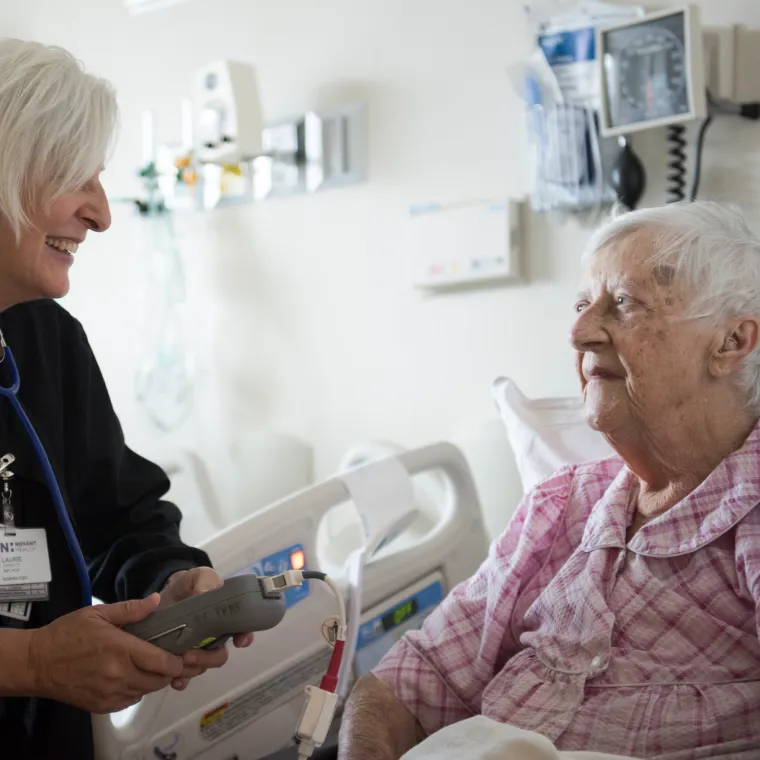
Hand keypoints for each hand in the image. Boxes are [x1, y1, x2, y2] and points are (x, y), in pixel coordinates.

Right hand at [28, 594, 183, 713]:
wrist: (37, 663)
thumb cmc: (67, 633)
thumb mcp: (98, 613)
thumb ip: (131, 609)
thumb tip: (157, 600)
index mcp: (121, 650)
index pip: (161, 662)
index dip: (177, 661)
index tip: (183, 654)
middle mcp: (118, 675)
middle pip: (158, 680)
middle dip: (168, 671)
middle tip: (170, 659)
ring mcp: (110, 693)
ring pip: (145, 691)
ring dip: (153, 681)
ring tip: (152, 667)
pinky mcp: (101, 706)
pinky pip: (129, 701)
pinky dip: (136, 690)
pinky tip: (132, 677)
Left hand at [160, 567, 253, 690]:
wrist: (165, 594)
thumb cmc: (189, 584)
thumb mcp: (199, 576)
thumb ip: (205, 581)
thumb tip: (204, 592)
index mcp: (224, 619)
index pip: (242, 631)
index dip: (244, 638)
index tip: (240, 641)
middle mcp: (213, 638)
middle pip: (219, 657)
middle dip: (209, 659)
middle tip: (191, 654)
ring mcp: (196, 650)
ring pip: (201, 668)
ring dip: (192, 669)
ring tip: (178, 663)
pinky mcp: (178, 658)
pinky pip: (184, 676)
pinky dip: (181, 681)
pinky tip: (175, 681)